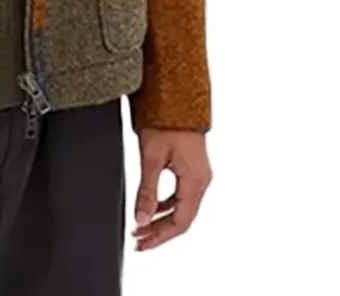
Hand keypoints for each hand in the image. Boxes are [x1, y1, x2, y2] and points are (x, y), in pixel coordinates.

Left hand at [132, 128, 211, 250]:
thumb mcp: (152, 157)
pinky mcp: (192, 167)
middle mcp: (201, 181)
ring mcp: (198, 174)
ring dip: (161, 218)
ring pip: (181, 207)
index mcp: (195, 182)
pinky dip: (166, 204)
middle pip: (182, 218)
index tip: (141, 244)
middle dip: (159, 231)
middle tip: (138, 240)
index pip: (180, 222)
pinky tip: (152, 207)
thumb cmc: (167, 121)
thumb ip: (147, 191)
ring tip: (140, 226)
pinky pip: (181, 194)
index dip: (160, 237)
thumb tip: (141, 219)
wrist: (178, 96)